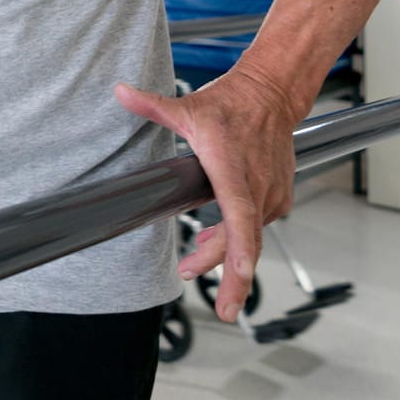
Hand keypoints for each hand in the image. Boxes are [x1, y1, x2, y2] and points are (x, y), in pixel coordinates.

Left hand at [114, 69, 304, 322]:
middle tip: (220, 307)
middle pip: (244, 240)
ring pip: (250, 237)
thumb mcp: (187, 107)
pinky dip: (238, 237)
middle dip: (233, 278)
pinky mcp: (279, 197)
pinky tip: (215, 237)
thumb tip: (120, 93)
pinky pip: (256, 226)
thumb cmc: (232, 104)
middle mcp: (257, 186)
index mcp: (232, 170)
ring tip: (193, 263)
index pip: (240, 214)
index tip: (240, 273)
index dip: (240, 246)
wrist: (271, 95)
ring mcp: (272, 194)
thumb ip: (152, 106)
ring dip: (225, 254)